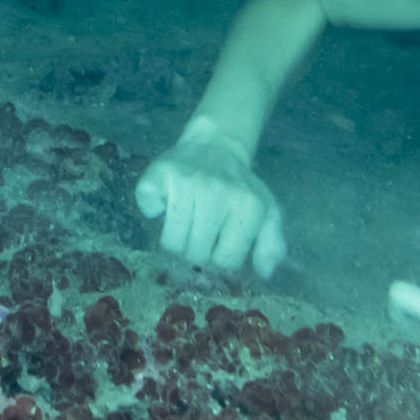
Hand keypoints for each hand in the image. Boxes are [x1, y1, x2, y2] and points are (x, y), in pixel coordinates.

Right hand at [135, 134, 286, 277]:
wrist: (216, 146)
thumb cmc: (240, 187)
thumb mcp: (267, 212)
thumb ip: (272, 245)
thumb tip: (264, 273)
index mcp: (248, 205)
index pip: (226, 260)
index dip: (219, 257)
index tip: (219, 241)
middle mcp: (217, 192)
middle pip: (195, 254)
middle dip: (196, 249)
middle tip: (200, 229)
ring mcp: (186, 181)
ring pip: (171, 241)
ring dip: (175, 237)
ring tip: (185, 219)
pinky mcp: (159, 172)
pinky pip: (147, 209)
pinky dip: (152, 209)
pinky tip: (166, 199)